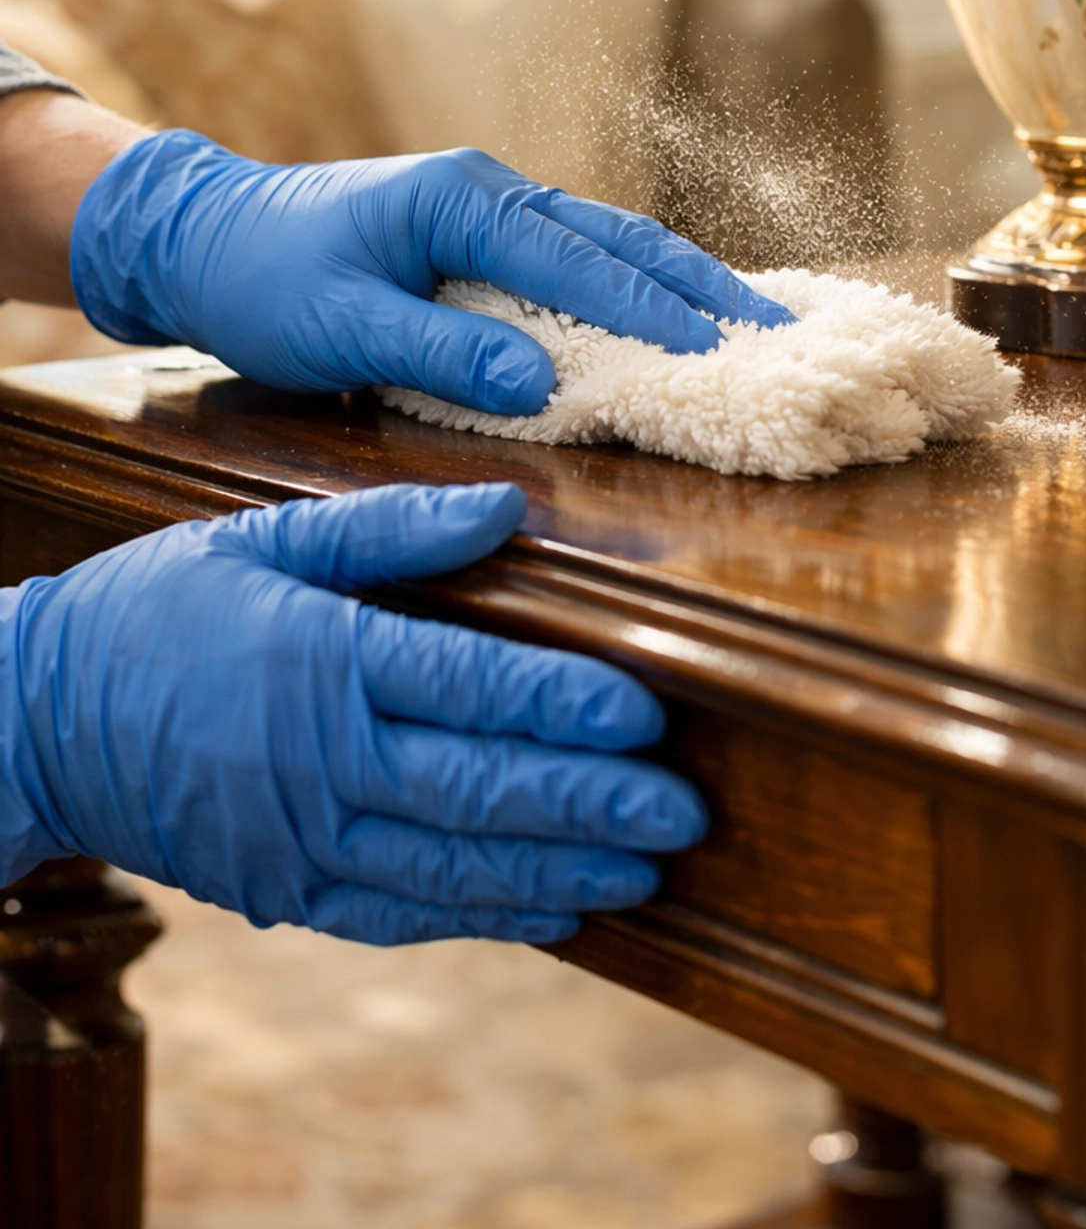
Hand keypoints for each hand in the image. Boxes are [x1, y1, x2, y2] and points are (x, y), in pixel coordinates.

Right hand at [0, 481, 705, 944]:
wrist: (31, 717)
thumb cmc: (154, 608)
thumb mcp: (262, 539)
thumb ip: (390, 528)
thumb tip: (505, 506)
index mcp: (324, 660)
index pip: (470, 685)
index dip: (563, 704)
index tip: (646, 714)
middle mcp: (322, 761)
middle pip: (480, 789)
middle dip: (590, 804)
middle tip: (683, 812)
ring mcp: (302, 839)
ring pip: (452, 865)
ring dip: (557, 871)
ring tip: (645, 871)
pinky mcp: (284, 891)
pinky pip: (399, 913)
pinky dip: (482, 916)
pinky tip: (554, 913)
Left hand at [70, 130, 790, 412]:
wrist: (200, 235)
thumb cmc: (262, 278)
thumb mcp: (339, 325)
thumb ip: (440, 352)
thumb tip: (542, 380)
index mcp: (463, 198)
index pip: (577, 260)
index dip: (650, 309)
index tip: (717, 350)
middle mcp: (490, 190)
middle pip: (617, 235)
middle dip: (697, 282)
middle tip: (773, 327)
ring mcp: (489, 208)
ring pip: (605, 241)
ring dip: (675, 279)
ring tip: (747, 317)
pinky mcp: (480, 237)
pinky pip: (575, 257)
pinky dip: (629, 283)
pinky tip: (665, 311)